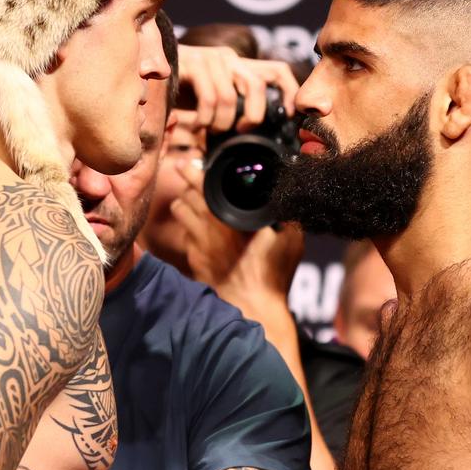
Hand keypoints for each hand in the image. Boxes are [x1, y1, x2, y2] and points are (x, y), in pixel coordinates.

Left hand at [169, 159, 304, 333]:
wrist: (253, 308)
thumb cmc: (271, 274)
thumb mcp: (289, 241)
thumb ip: (286, 216)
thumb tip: (290, 198)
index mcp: (228, 218)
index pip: (203, 185)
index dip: (195, 171)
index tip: (190, 161)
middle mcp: (207, 229)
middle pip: (187, 195)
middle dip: (187, 182)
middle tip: (186, 170)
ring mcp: (197, 245)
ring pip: (181, 213)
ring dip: (184, 202)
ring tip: (190, 197)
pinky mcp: (194, 261)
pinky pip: (185, 236)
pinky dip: (189, 227)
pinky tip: (198, 227)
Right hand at [175, 45, 299, 133]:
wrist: (148, 69)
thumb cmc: (183, 90)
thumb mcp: (212, 97)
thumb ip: (230, 107)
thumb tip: (247, 133)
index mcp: (239, 65)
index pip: (277, 70)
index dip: (289, 91)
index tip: (291, 115)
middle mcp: (229, 58)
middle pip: (256, 85)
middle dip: (252, 115)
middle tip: (241, 130)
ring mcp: (211, 59)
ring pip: (229, 97)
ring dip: (220, 122)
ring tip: (211, 130)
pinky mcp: (193, 64)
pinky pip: (209, 98)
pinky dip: (205, 119)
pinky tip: (198, 126)